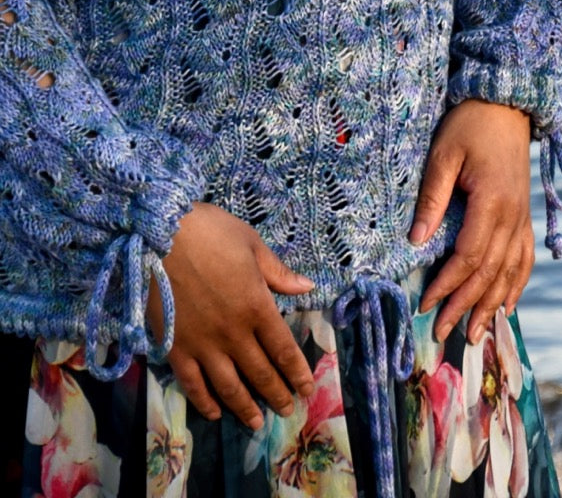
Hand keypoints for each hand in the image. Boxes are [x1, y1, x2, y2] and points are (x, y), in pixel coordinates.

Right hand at [147, 202, 314, 430]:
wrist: (161, 234)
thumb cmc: (212, 232)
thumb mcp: (252, 245)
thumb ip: (278, 273)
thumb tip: (307, 288)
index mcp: (257, 307)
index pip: (283, 349)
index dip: (297, 372)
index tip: (306, 388)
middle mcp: (233, 333)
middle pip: (260, 372)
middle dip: (276, 394)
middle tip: (286, 411)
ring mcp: (203, 344)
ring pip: (229, 386)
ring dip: (245, 407)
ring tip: (256, 423)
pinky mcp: (175, 347)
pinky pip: (192, 383)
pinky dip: (204, 401)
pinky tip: (214, 412)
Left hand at [409, 100, 534, 344]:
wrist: (506, 104)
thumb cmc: (469, 124)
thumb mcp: (443, 154)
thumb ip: (431, 198)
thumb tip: (416, 242)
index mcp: (492, 203)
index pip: (469, 257)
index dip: (448, 285)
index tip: (426, 306)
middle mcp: (513, 217)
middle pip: (490, 273)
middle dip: (466, 306)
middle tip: (443, 333)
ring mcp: (523, 217)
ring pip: (511, 272)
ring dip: (492, 305)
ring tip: (475, 335)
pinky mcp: (525, 215)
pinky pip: (525, 258)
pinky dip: (517, 285)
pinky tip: (507, 306)